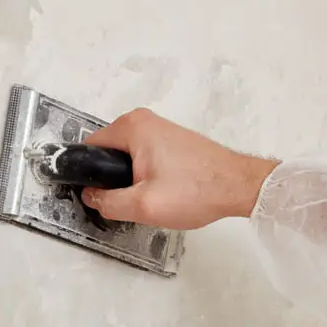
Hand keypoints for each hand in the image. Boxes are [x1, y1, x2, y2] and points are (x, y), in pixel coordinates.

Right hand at [81, 108, 278, 229]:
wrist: (238, 187)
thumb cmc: (199, 189)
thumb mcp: (142, 206)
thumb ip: (107, 202)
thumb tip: (91, 197)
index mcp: (131, 127)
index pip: (89, 148)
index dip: (89, 174)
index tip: (97, 193)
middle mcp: (143, 121)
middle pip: (107, 153)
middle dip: (112, 178)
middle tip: (129, 199)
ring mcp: (158, 129)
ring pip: (125, 157)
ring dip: (129, 178)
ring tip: (148, 196)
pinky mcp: (170, 140)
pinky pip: (142, 157)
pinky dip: (144, 175)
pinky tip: (160, 191)